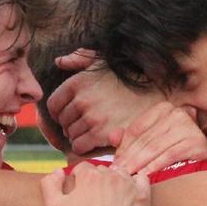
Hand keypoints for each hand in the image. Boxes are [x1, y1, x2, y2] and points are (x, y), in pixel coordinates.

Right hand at [40, 163, 149, 205]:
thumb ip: (50, 183)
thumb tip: (58, 171)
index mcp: (89, 177)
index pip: (83, 168)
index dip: (78, 179)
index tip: (78, 192)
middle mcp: (111, 177)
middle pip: (102, 171)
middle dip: (96, 181)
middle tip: (94, 200)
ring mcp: (129, 186)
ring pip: (121, 175)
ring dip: (115, 182)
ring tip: (110, 200)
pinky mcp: (142, 197)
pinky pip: (142, 180)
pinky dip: (136, 184)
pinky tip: (129, 195)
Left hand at [47, 52, 163, 155]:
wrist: (154, 96)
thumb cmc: (127, 79)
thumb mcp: (103, 61)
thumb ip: (79, 59)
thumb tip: (59, 61)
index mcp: (78, 82)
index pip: (53, 104)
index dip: (57, 112)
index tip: (66, 115)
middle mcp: (82, 99)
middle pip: (62, 121)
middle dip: (69, 124)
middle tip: (81, 125)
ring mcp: (92, 118)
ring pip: (70, 134)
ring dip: (77, 135)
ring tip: (89, 132)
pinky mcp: (101, 134)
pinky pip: (79, 145)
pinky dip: (82, 146)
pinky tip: (92, 141)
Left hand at [113, 102, 206, 174]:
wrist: (202, 164)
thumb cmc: (172, 152)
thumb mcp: (150, 142)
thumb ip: (129, 139)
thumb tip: (112, 136)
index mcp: (163, 109)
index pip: (136, 129)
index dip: (123, 148)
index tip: (114, 164)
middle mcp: (177, 114)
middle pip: (145, 139)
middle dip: (129, 158)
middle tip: (118, 173)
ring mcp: (188, 126)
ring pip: (155, 148)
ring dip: (139, 164)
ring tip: (128, 177)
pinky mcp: (196, 142)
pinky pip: (170, 155)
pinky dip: (156, 166)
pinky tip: (145, 176)